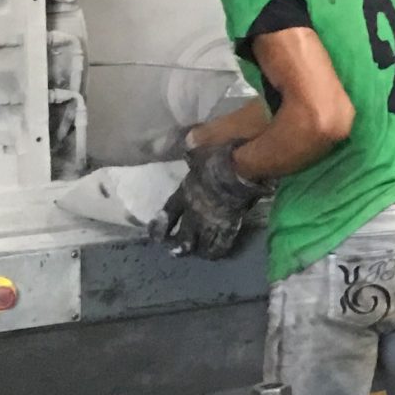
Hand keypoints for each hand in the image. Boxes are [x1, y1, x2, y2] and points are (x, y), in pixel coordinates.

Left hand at [151, 142, 270, 257]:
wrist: (239, 168)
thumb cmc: (218, 156)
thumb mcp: (199, 149)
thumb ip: (193, 147)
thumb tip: (189, 140)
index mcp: (185, 194)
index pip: (168, 214)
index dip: (160, 226)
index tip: (155, 237)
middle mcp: (195, 212)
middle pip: (182, 236)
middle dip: (178, 246)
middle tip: (175, 251)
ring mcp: (212, 221)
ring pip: (201, 244)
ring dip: (198, 250)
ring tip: (199, 254)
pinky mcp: (230, 225)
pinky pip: (223, 243)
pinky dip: (219, 250)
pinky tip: (218, 253)